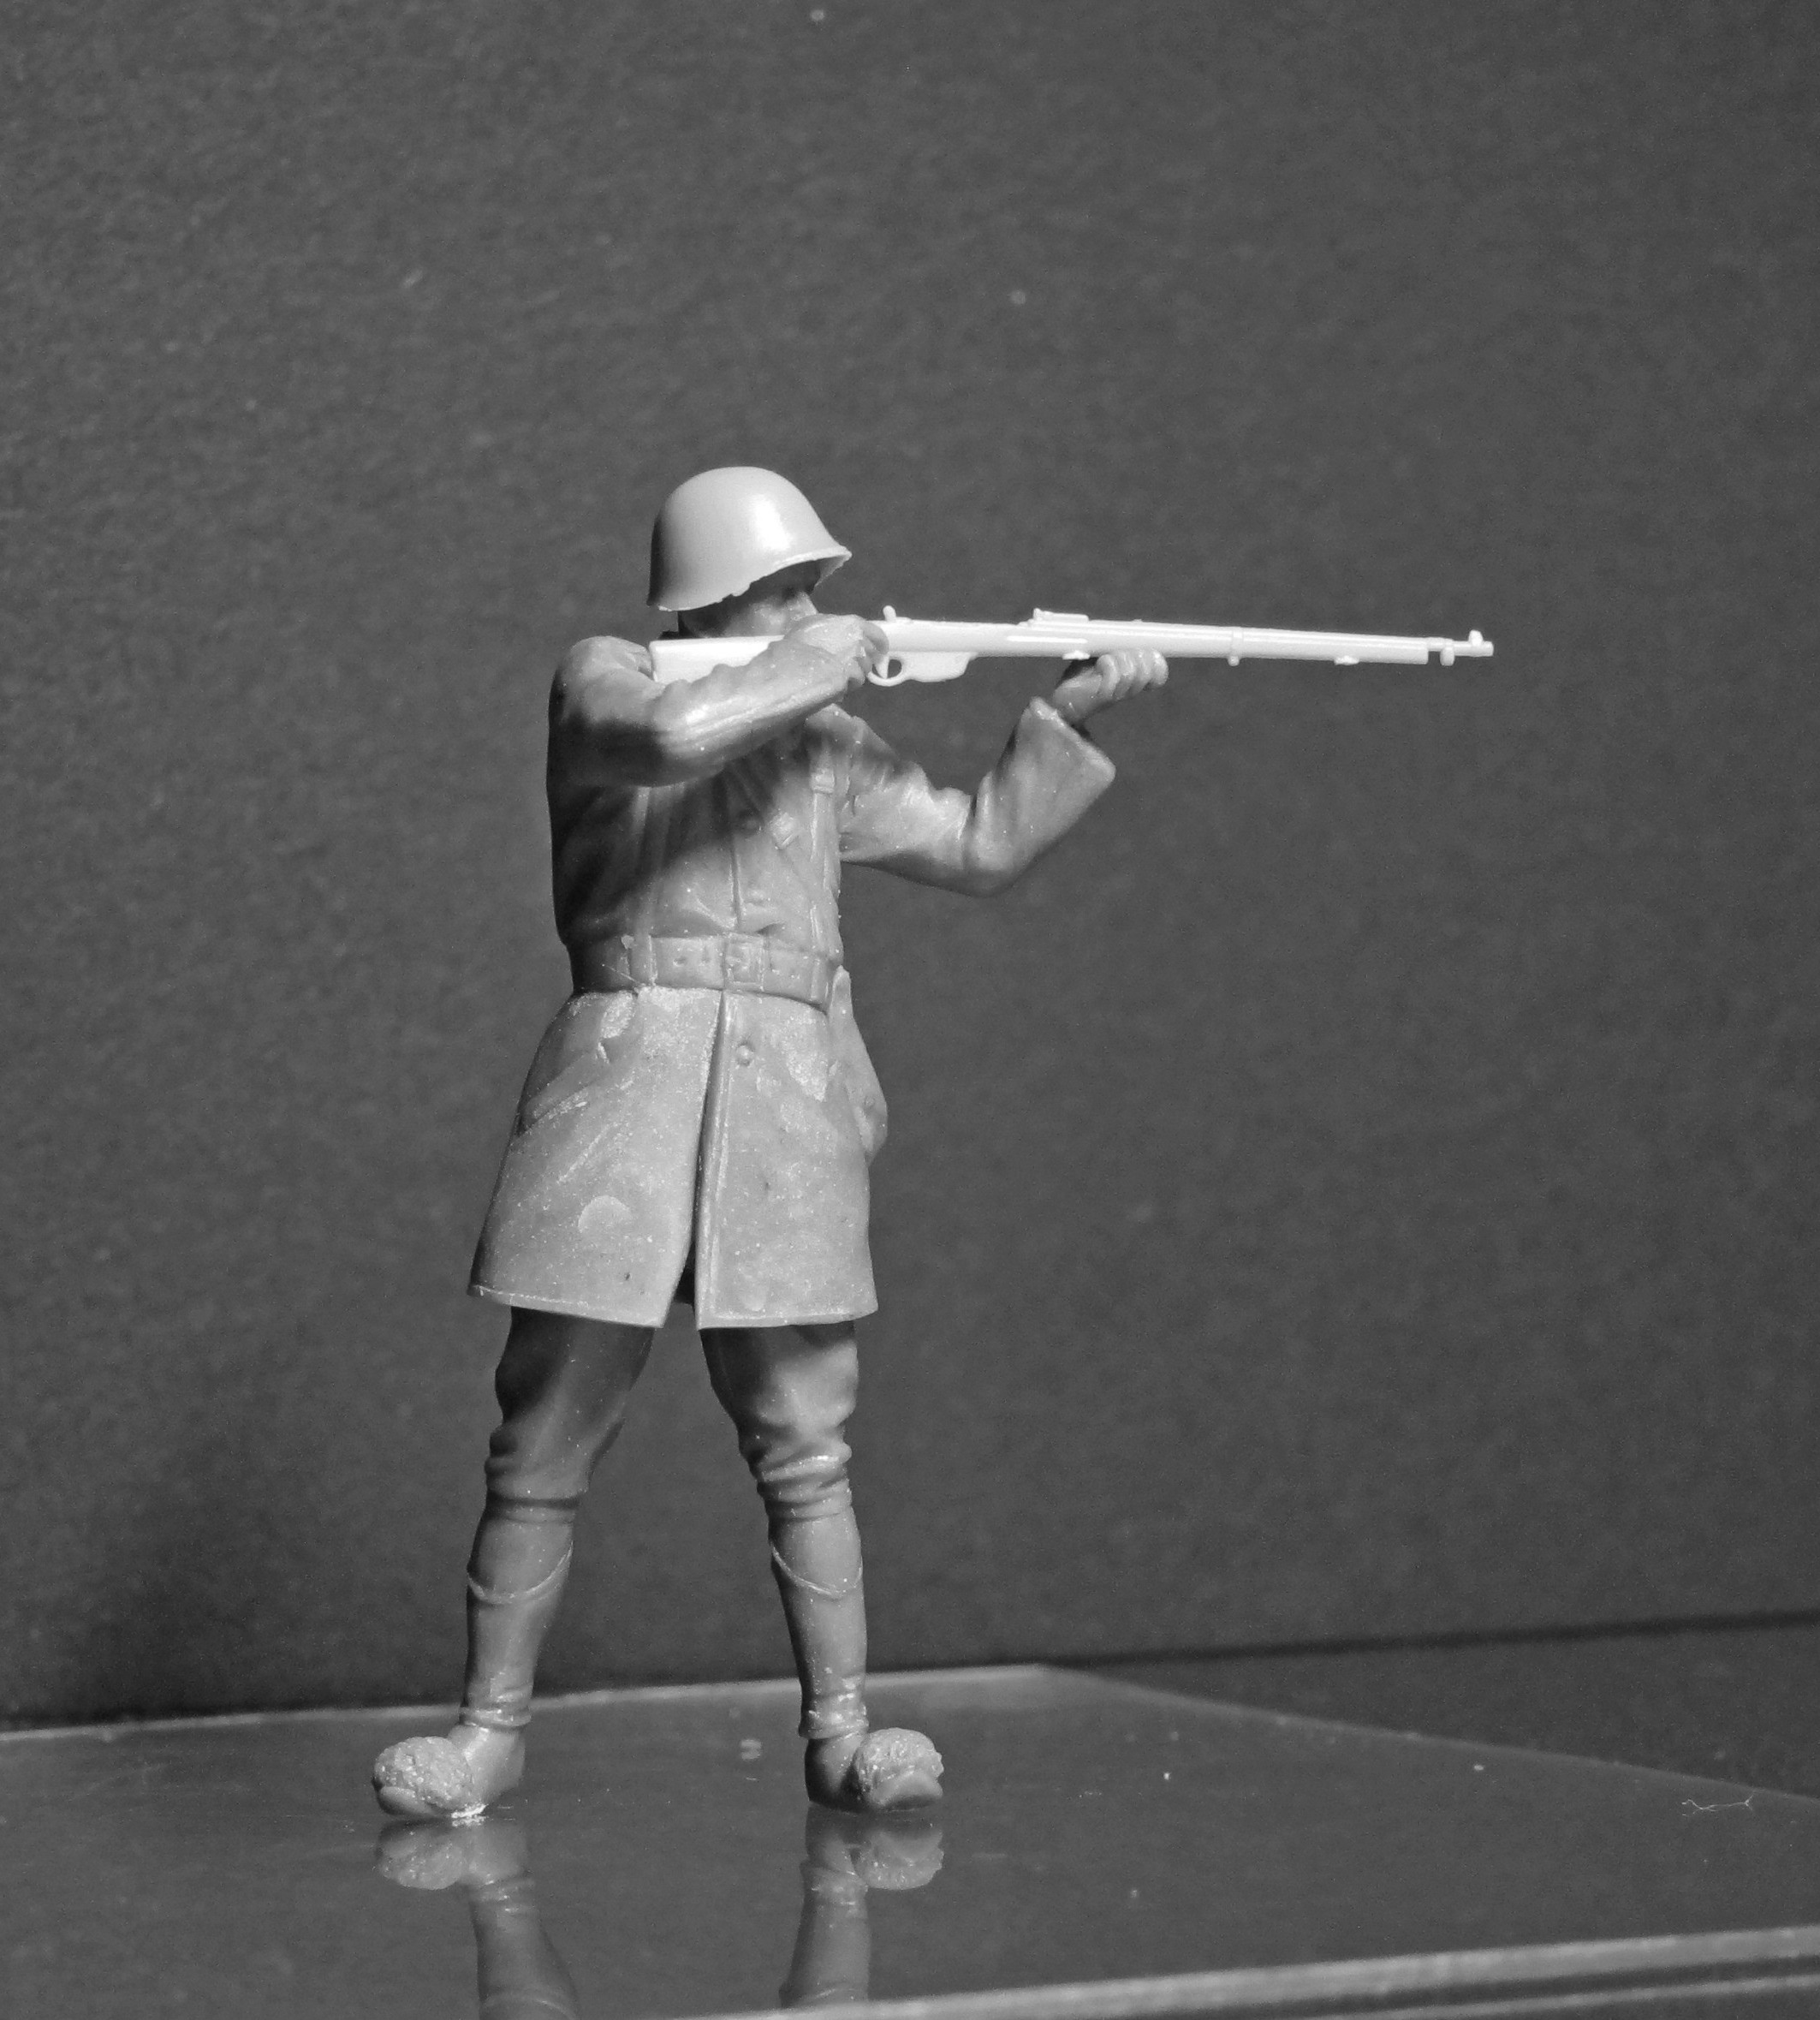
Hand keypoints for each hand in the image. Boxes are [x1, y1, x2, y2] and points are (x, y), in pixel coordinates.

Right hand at [788, 614, 889, 687]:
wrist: (794, 661)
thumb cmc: (800, 640)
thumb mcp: (813, 623)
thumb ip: (832, 626)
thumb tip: (837, 632)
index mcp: (853, 623)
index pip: (877, 634)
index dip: (880, 644)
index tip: (879, 651)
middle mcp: (860, 640)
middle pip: (870, 653)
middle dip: (862, 660)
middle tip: (848, 665)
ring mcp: (858, 659)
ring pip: (864, 670)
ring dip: (854, 673)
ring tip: (836, 674)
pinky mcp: (854, 676)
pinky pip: (856, 682)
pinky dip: (848, 685)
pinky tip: (834, 682)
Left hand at [1051, 648, 1167, 727]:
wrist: (1063, 700)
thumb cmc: (1083, 675)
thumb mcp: (1102, 651)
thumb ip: (1119, 640)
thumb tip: (1137, 625)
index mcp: (1135, 677)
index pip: (1160, 672)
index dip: (1157, 661)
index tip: (1143, 651)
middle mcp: (1130, 687)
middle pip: (1148, 668)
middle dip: (1135, 653)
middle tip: (1118, 651)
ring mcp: (1118, 694)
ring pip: (1131, 671)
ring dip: (1118, 658)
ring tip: (1104, 658)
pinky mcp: (1103, 697)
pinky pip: (1115, 676)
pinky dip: (1107, 664)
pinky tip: (1099, 664)